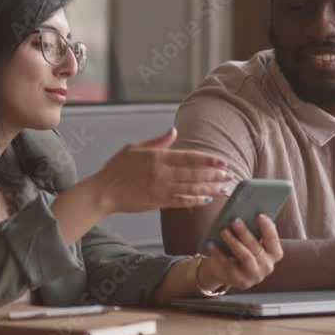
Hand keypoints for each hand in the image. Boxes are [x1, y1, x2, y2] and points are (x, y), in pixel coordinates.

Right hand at [91, 128, 232, 213]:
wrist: (104, 191)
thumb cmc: (117, 167)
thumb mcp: (135, 147)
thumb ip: (157, 141)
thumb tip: (174, 131)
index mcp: (157, 157)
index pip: (188, 157)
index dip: (207, 160)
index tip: (222, 161)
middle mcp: (161, 173)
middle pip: (194, 174)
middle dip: (214, 175)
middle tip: (230, 176)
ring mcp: (160, 189)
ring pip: (191, 189)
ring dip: (210, 189)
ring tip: (224, 189)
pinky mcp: (157, 202)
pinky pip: (180, 201)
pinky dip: (194, 200)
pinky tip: (206, 200)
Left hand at [196, 214, 283, 290]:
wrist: (224, 272)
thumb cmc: (239, 250)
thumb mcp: (248, 242)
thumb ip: (252, 231)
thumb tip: (246, 213)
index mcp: (273, 255)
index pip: (274, 242)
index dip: (268, 229)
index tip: (259, 215)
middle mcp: (266, 267)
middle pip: (257, 249)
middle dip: (246, 234)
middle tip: (235, 221)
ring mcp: (253, 276)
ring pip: (246, 257)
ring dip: (234, 242)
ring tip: (223, 231)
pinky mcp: (239, 281)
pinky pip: (229, 266)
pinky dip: (219, 254)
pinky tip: (211, 244)